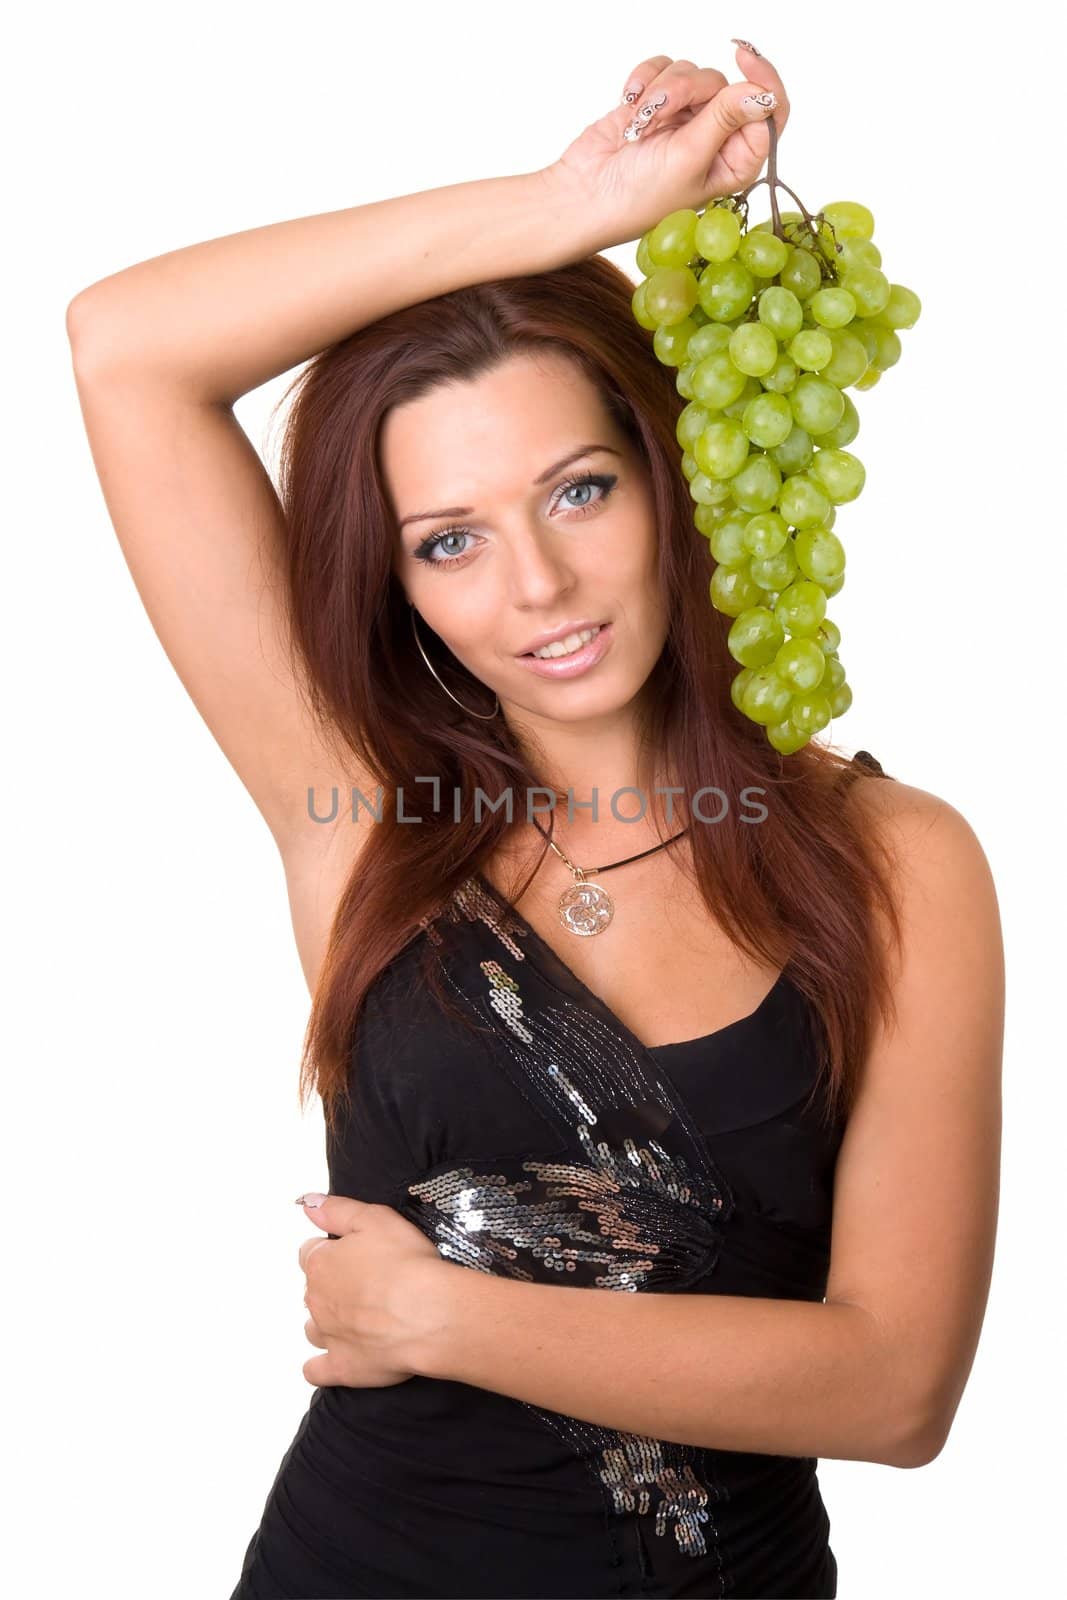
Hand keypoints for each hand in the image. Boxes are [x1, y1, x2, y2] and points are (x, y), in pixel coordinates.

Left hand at [297, 1192, 447, 1387]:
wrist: (428, 1312)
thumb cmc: (406, 1262)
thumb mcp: (375, 1218)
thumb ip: (337, 1211)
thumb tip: (308, 1205)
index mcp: (321, 1264)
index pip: (310, 1253)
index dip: (332, 1251)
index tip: (354, 1252)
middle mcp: (317, 1300)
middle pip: (313, 1290)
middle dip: (332, 1285)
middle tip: (366, 1283)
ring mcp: (328, 1336)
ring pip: (313, 1327)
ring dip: (327, 1322)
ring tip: (356, 1318)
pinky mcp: (343, 1367)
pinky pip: (316, 1370)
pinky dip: (320, 1365)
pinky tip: (332, 1359)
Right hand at [543, 42, 789, 250]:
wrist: (584, 195)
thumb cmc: (638, 196)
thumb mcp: (688, 159)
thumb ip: (724, 119)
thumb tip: (761, 92)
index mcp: (736, 161)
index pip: (769, 111)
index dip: (762, 78)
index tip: (741, 57)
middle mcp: (717, 139)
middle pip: (725, 86)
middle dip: (688, 91)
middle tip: (658, 114)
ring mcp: (687, 120)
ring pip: (692, 73)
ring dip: (661, 90)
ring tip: (639, 122)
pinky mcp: (659, 103)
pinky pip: (664, 67)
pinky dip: (644, 79)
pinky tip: (628, 104)